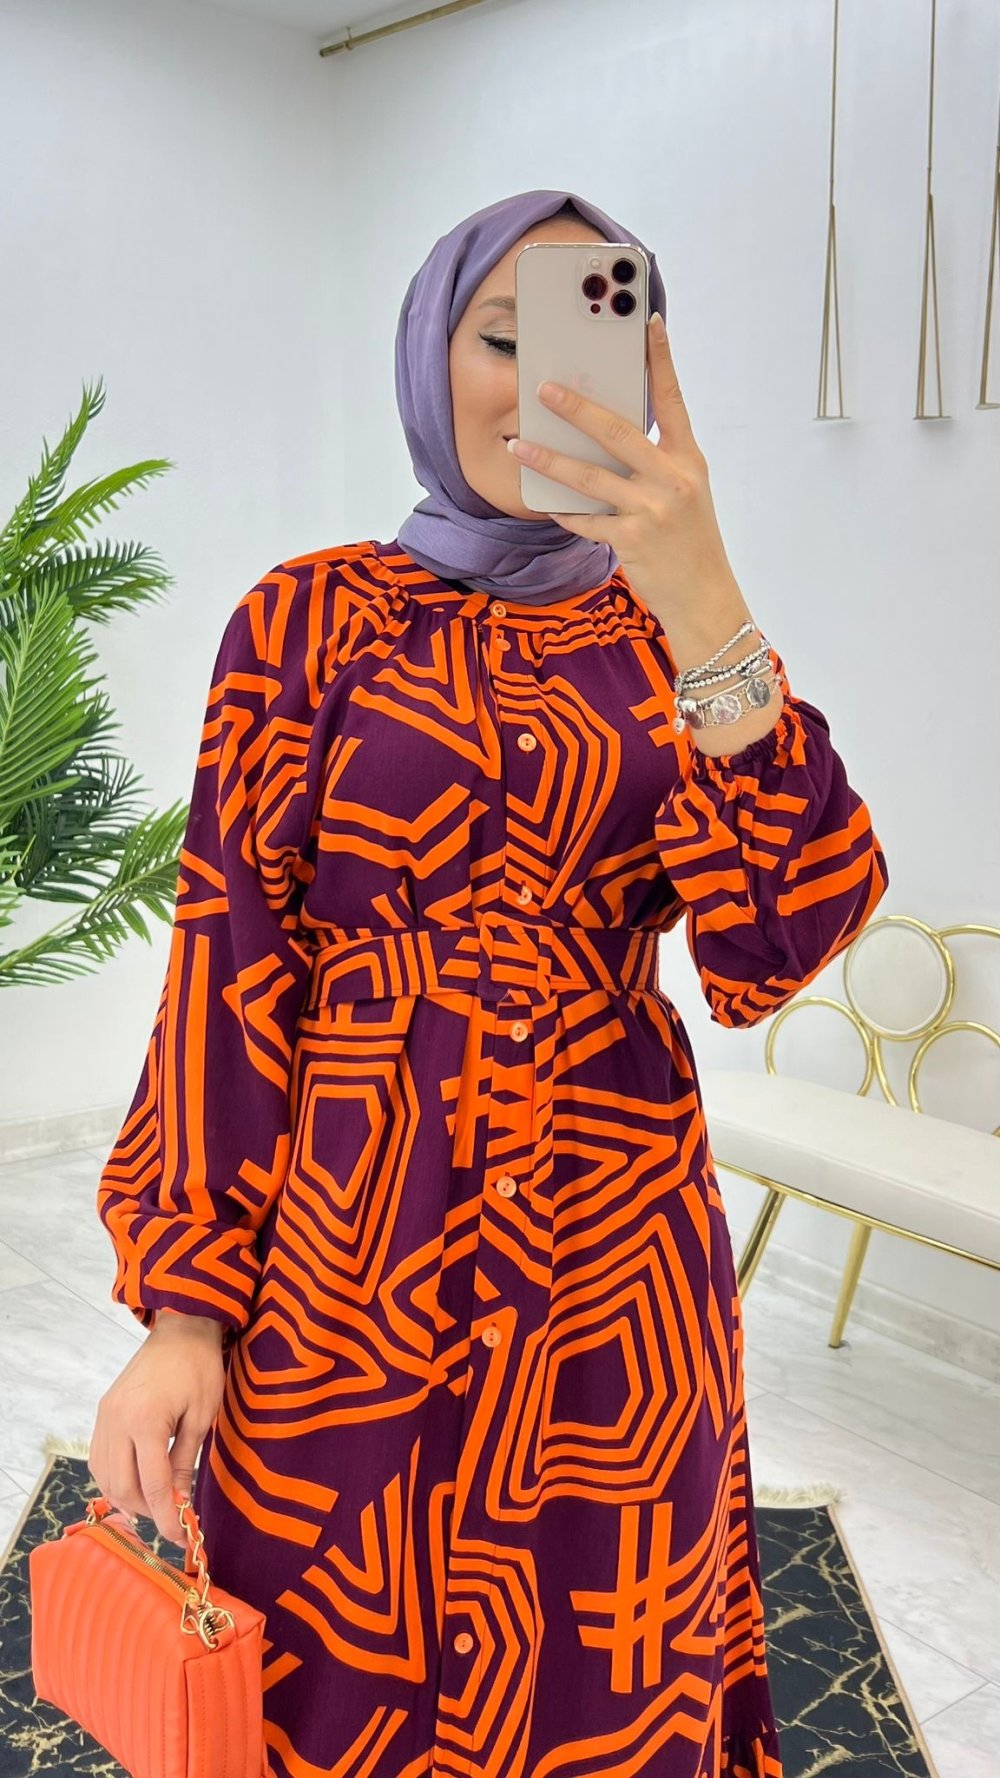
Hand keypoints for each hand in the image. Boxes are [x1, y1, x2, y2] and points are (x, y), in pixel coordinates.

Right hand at [88, 1314, 225, 1544]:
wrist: (181, 1328)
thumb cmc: (198, 1367)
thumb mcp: (201, 1417)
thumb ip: (185, 1463)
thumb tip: (179, 1505)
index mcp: (145, 1421)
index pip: (153, 1484)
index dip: (168, 1516)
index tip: (182, 1537)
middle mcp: (117, 1420)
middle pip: (122, 1486)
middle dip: (147, 1511)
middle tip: (171, 1520)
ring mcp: (105, 1415)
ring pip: (104, 1476)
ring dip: (127, 1498)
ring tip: (155, 1505)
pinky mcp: (103, 1411)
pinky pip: (100, 1458)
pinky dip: (114, 1478)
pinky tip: (135, 1483)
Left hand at [507, 313, 740, 622]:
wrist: (707, 599)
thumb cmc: (692, 544)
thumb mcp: (686, 495)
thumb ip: (656, 465)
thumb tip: (607, 439)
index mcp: (688, 461)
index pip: (674, 400)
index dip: (661, 360)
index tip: (649, 323)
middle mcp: (672, 480)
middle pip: (618, 432)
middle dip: (577, 408)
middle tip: (544, 389)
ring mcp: (652, 510)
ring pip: (589, 476)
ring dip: (549, 459)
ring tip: (518, 444)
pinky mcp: (632, 540)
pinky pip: (585, 519)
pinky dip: (562, 510)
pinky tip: (541, 501)